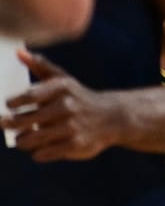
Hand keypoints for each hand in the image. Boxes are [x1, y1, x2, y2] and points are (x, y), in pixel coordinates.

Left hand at [6, 50, 123, 160]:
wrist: (113, 117)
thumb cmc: (79, 97)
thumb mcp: (64, 80)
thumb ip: (40, 66)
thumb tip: (18, 52)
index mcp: (62, 88)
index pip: (28, 95)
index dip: (13, 102)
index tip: (9, 105)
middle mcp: (66, 106)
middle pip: (23, 120)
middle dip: (9, 124)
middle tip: (5, 124)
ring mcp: (71, 127)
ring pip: (30, 139)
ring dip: (22, 141)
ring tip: (22, 139)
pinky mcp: (75, 145)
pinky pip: (43, 153)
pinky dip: (38, 153)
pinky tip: (40, 148)